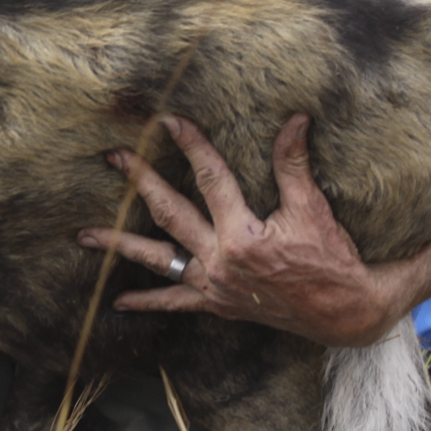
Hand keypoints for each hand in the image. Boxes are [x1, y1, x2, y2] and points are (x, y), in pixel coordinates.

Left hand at [77, 113, 409, 347]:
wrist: (346, 313)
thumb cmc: (333, 259)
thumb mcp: (314, 208)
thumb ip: (294, 163)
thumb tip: (295, 118)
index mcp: (242, 235)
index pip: (210, 179)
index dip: (191, 145)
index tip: (170, 120)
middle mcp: (221, 261)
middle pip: (170, 213)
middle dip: (140, 182)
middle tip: (114, 158)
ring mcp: (215, 285)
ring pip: (159, 261)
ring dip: (120, 246)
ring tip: (85, 235)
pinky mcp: (218, 304)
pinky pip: (176, 303)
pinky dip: (148, 302)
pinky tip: (118, 302)